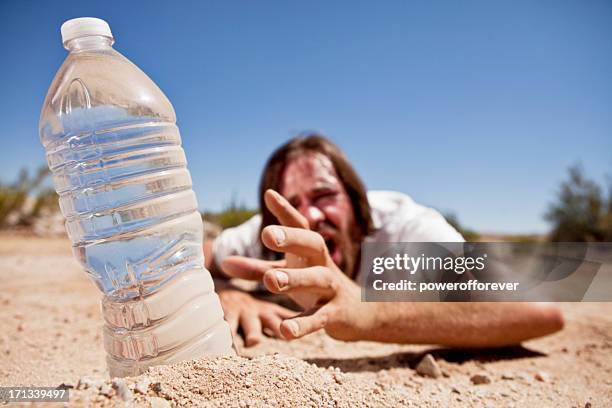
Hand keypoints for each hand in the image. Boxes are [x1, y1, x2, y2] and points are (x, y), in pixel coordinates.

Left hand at [223, 190, 375, 340]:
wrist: (360, 314)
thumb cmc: (317, 289)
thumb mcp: (288, 276)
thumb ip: (257, 270)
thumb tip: (224, 263)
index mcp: (309, 252)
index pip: (300, 226)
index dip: (285, 210)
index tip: (269, 194)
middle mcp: (323, 264)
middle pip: (313, 244)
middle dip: (292, 238)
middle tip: (267, 234)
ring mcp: (332, 289)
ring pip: (318, 278)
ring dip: (296, 278)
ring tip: (271, 281)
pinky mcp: (336, 315)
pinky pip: (320, 318)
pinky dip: (303, 324)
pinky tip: (285, 332)